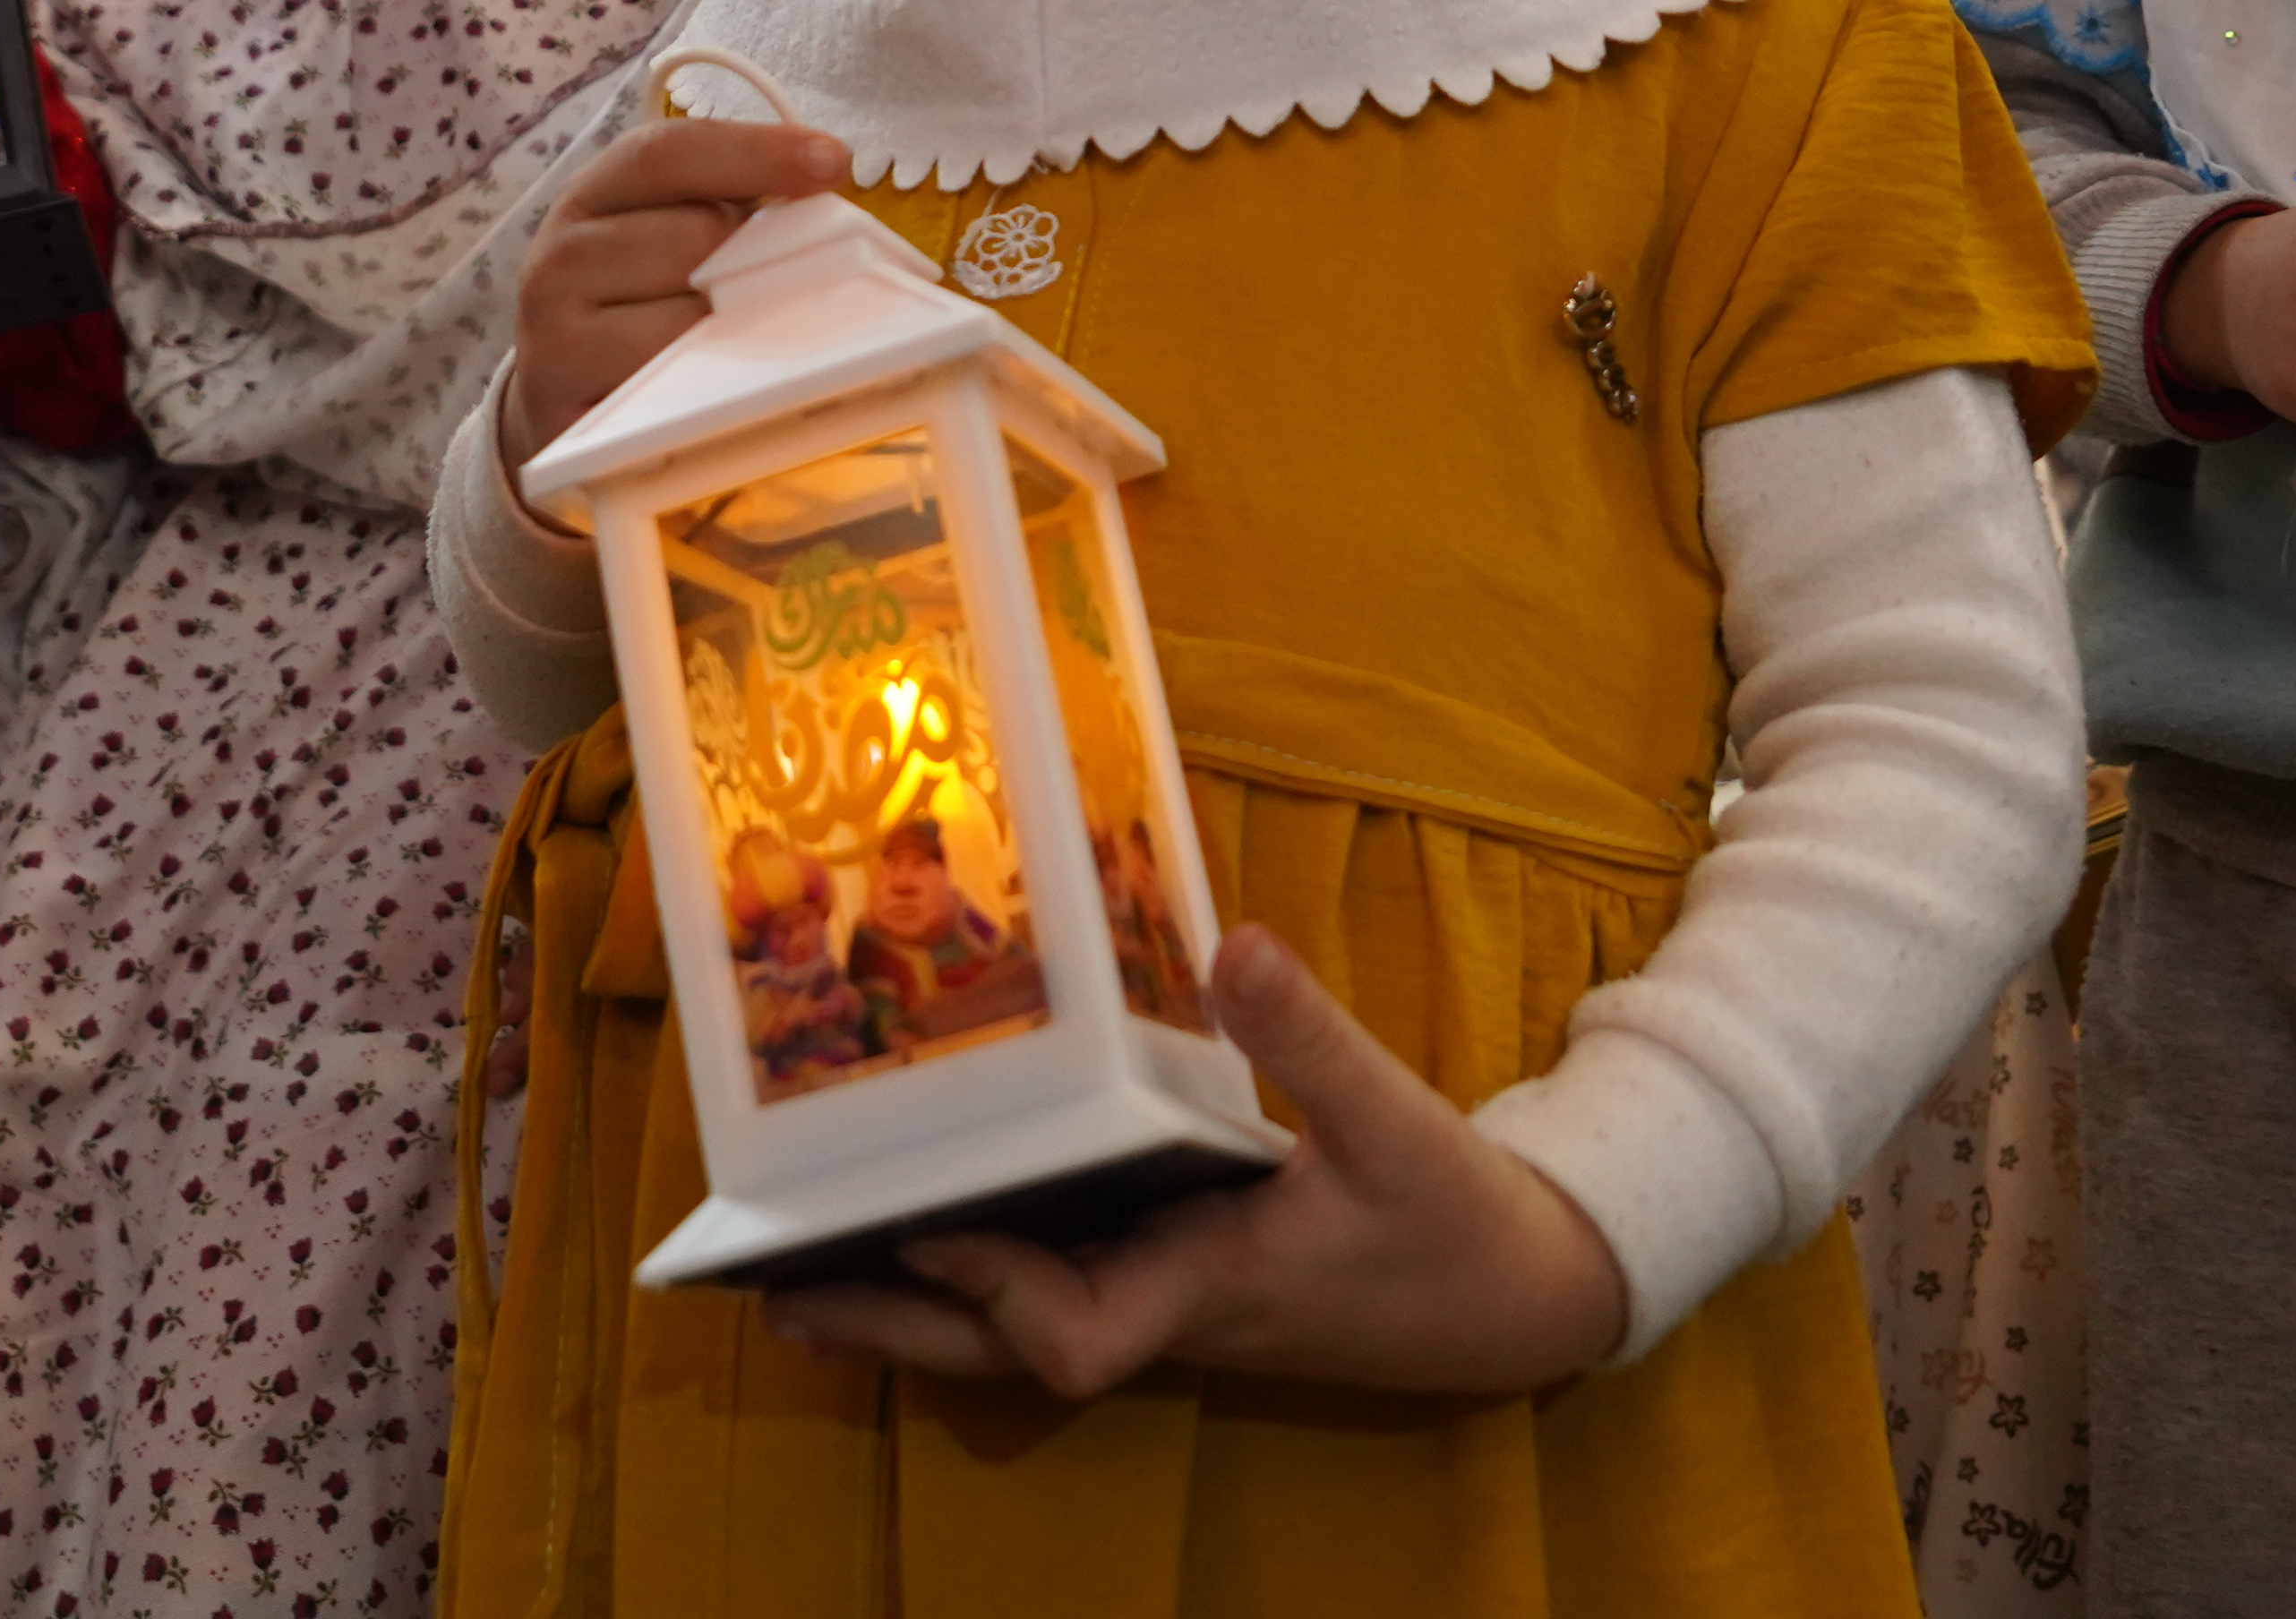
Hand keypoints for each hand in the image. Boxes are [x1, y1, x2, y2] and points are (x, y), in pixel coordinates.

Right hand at [503, 116, 854, 477]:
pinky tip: (721, 388)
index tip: (834, 161)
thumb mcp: (665, 232)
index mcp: (590, 197)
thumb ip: (728, 203)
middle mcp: (559, 260)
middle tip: (768, 284)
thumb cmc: (639, 305)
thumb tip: (823, 188)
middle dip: (754, 254)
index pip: (669, 153)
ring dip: (738, 328)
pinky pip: (674, 395)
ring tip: (734, 339)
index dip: (756, 150)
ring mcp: (556, 342)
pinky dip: (714, 389)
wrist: (556, 401)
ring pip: (691, 318)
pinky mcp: (571, 415)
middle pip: (696, 235)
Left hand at [766, 926, 1628, 1401]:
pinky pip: (1057, 1282)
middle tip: (775, 1290)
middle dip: (893, 1327)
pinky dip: (984, 1263)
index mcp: (1211, 1286)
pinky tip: (926, 1219)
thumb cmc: (1458, 1226)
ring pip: (1017, 1324)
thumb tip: (1237, 945)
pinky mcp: (1178, 1274)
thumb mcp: (1398, 1124)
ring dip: (916, 1302)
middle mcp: (1169, 1306)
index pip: (1079, 1336)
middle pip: (1003, 1351)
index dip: (997, 1293)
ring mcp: (1168, 1297)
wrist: (1520, 1297)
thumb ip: (1314, 1040)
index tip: (924, 1232)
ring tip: (801, 1266)